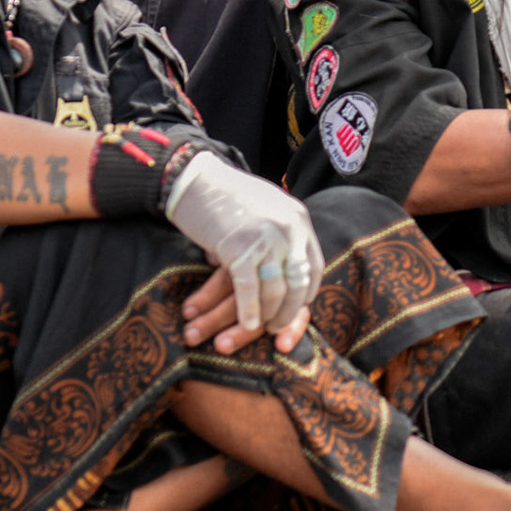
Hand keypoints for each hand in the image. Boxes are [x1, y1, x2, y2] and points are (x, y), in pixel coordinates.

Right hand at [164, 153, 323, 344]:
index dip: (306, 293)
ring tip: (261, 330)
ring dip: (270, 316)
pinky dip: (249, 312)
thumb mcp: (268, 209)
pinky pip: (249, 289)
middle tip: (279, 328)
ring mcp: (265, 239)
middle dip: (290, 310)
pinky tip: (246, 326)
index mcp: (298, 219)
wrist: (195, 179)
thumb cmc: (227, 196)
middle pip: (299, 283)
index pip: (315, 267)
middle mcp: (288, 229)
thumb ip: (282, 233)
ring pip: (276, 290)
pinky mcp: (238, 248)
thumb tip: (285, 264)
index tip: (296, 308)